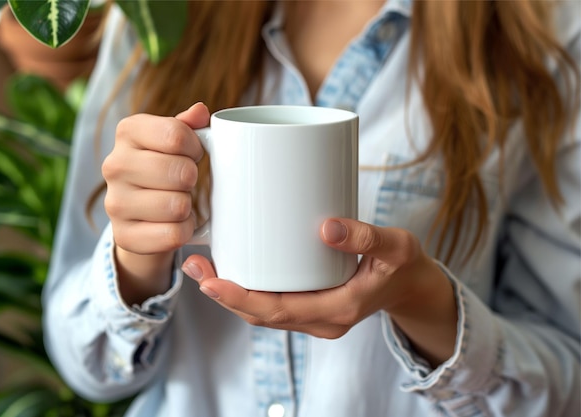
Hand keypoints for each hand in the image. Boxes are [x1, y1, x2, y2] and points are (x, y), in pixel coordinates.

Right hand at [102, 102, 208, 303]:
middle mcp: (114, 165)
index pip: (176, 134)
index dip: (196, 148)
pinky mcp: (123, 235)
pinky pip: (173, 235)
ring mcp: (115, 202)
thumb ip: (188, 125)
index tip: (192, 154)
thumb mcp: (174, 142)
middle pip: (181, 172)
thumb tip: (200, 111)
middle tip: (184, 182)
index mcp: (128, 131)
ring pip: (178, 206)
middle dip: (192, 179)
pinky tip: (173, 224)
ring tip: (178, 203)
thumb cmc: (163, 168)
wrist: (139, 215)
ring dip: (187, 208)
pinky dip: (183, 231)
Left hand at [182, 218, 456, 363]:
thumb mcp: (396, 246)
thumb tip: (326, 226)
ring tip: (202, 266)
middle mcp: (321, 320)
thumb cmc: (403, 264)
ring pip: (264, 312)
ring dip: (232, 292)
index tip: (210, 281)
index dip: (240, 300)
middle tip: (193, 266)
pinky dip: (250, 290)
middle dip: (224, 294)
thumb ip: (365, 236)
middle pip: (261, 316)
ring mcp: (315, 315)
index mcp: (339, 310)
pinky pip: (274, 303)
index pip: (278, 312)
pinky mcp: (311, 304)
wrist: (412, 284)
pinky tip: (234, 267)